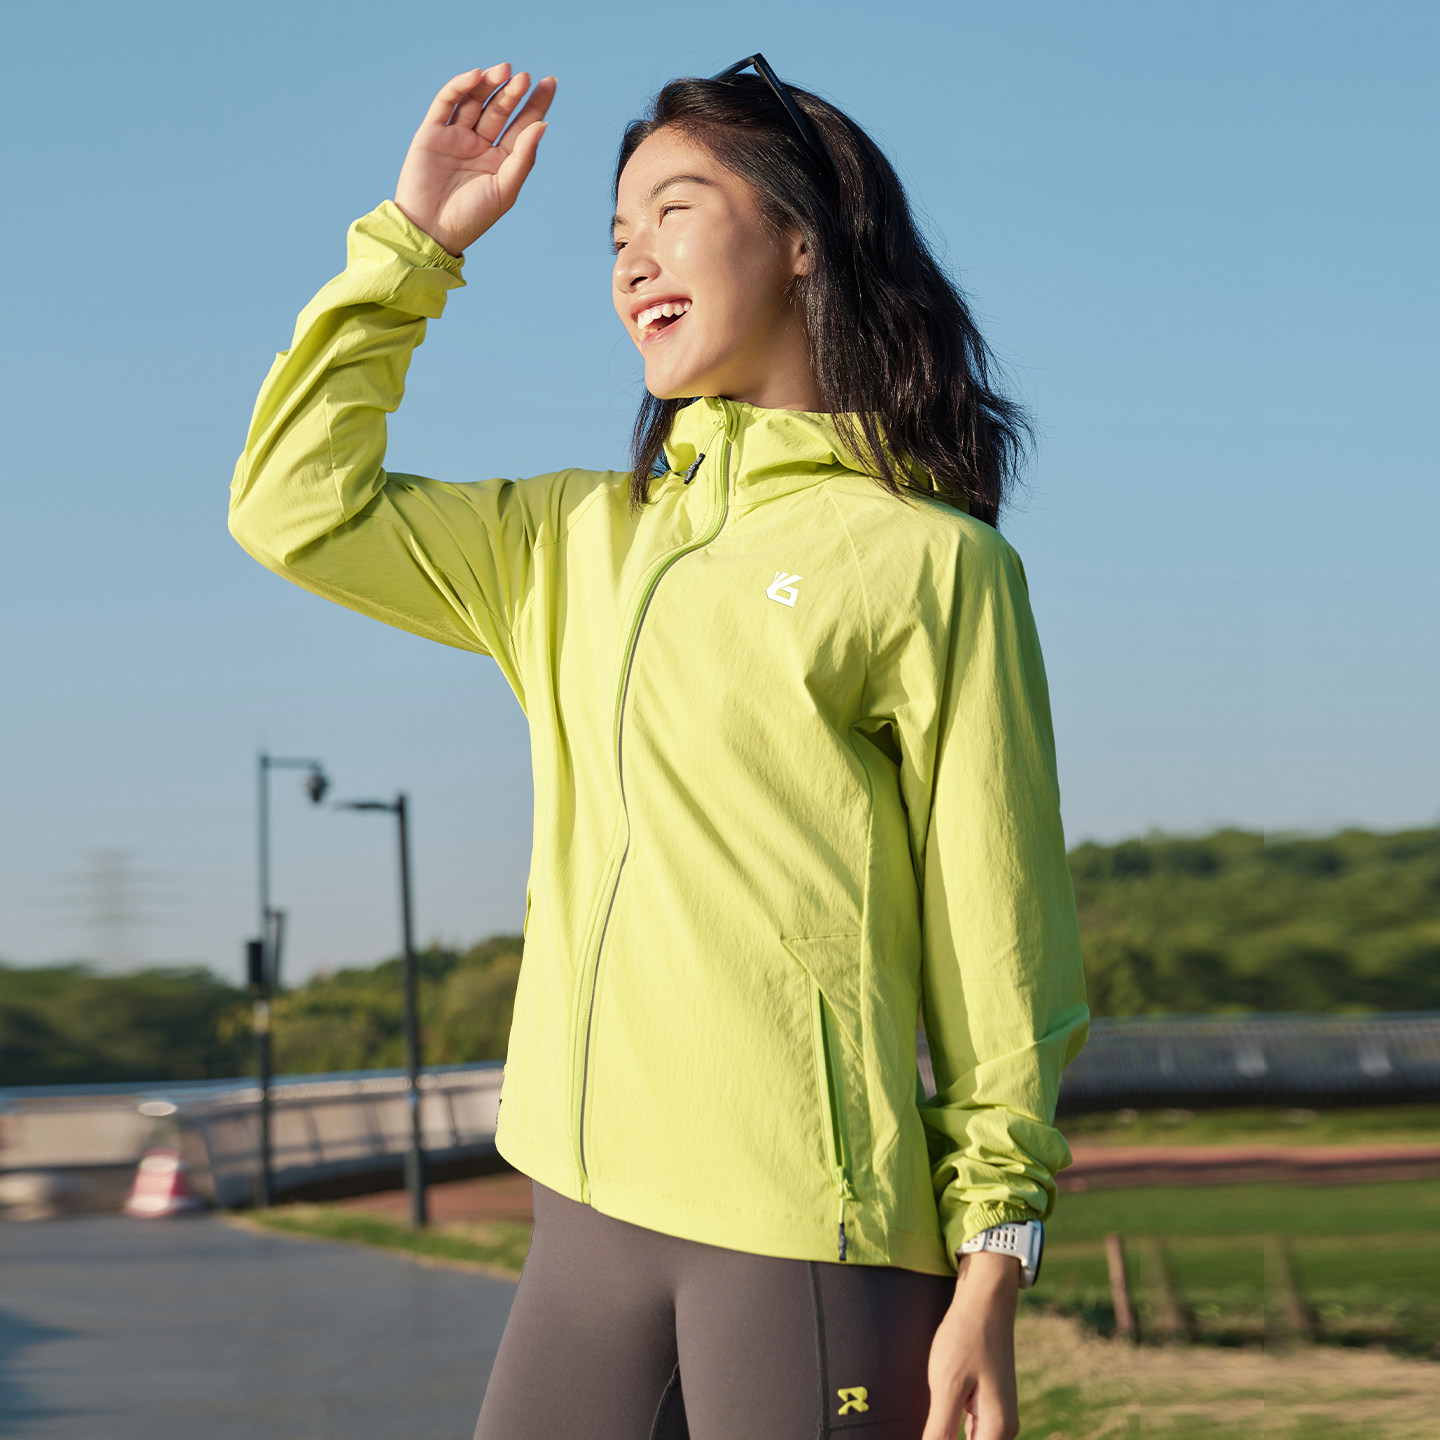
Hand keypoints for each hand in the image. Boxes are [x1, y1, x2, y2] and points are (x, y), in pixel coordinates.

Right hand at [394, 64, 556, 256]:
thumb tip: (543, 124)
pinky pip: (447, 103)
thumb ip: (524, 157)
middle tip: (525, 77)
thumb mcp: (505, 190)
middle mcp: (479, 145)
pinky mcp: (432, 132)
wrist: (430, 230)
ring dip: (490, 84)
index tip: (550, 82)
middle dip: (513, 92)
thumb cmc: (471, 217)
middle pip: (500, 109)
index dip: (535, 103)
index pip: (521, 125)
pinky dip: (460, 87)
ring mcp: (456, 137)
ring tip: (506, 70)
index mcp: (500, 160)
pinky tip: (477, 77)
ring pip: (475, 101)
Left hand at [922, 1253, 1020, 1439]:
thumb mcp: (947, 1385)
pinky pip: (970, 1431)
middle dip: (945, 1439)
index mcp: (997, 1429)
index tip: (930, 1430)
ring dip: (947, 1434)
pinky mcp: (988, 1403)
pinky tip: (935, 1420)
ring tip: (930, 1418)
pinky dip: (951, 1431)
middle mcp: (1003, 1428)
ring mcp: (997, 1415)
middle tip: (929, 1419)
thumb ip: (940, 1431)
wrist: (986, 1299)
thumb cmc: (966, 1337)